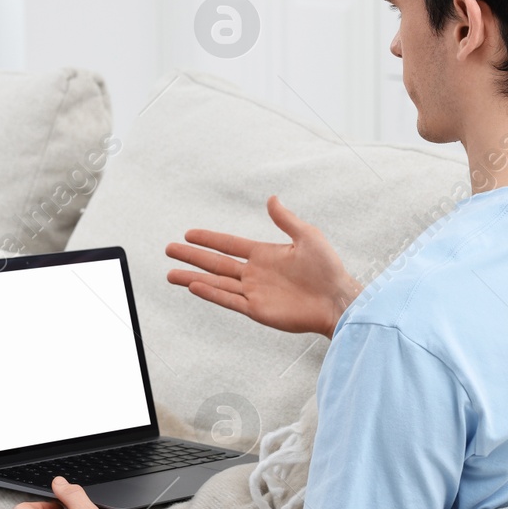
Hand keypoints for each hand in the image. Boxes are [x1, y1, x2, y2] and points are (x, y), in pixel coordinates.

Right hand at [165, 196, 360, 337]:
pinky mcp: (257, 310)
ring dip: (192, 277)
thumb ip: (285, 220)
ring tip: (170, 274)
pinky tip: (193, 285)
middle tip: (169, 250)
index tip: (188, 234)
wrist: (338, 300)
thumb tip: (271, 198)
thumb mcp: (307, 236)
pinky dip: (210, 293)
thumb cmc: (328, 268)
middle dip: (192, 256)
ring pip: (216, 283)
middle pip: (216, 263)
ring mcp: (254, 292)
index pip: (228, 244)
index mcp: (264, 254)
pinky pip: (228, 300)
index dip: (208, 239)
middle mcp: (254, 273)